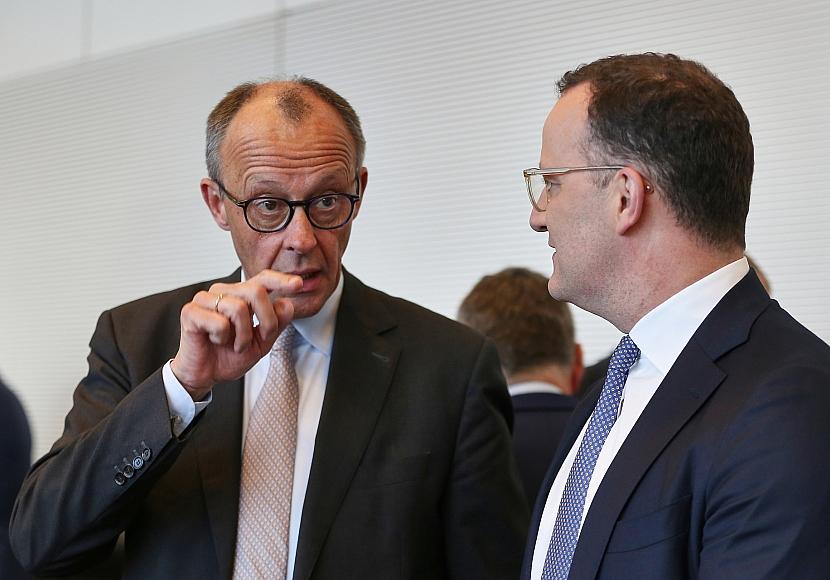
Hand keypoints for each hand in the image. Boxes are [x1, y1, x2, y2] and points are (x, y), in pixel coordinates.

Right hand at [170, 270, 301, 399]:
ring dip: (243, 335)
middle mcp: (223, 292)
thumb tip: (287, 304)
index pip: (263, 279)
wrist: (205, 374)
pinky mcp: (190, 312)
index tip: (298, 284)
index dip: (281, 280)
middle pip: (256, 291)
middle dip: (266, 321)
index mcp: (241, 296)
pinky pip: (219, 322)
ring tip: (234, 345)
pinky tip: (215, 341)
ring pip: (238, 307)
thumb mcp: (261, 343)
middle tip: (259, 339)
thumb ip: (276, 324)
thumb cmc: (229, 356)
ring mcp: (205, 299)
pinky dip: (222, 338)